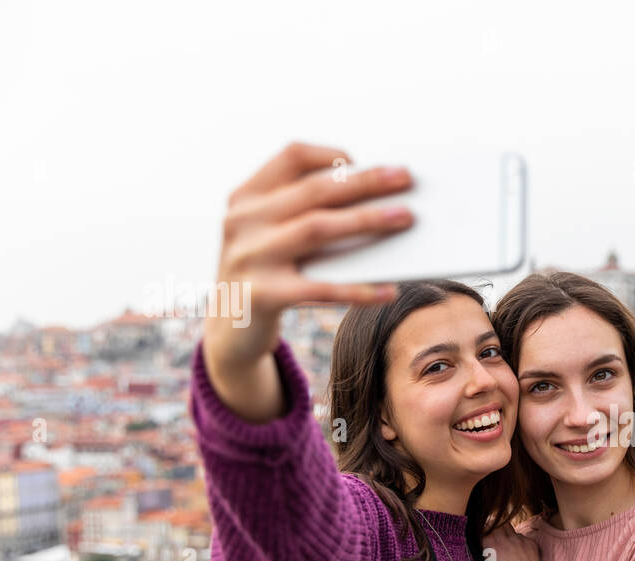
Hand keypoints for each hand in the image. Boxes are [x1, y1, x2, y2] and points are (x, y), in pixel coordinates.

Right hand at [203, 141, 414, 374]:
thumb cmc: (268, 276)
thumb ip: (306, 214)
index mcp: (246, 197)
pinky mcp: (260, 296)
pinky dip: (358, 290)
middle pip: (315, 190)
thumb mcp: (273, 237)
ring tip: (405, 218)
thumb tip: (379, 201)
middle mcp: (242, 220)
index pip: (292, 157)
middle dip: (366, 181)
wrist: (228, 332)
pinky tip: (388, 290)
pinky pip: (320, 288)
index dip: (332, 155)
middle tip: (406, 177)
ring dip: (367, 220)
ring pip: (317, 228)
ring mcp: (248, 257)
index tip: (366, 162)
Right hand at [481, 524, 541, 560]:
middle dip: (498, 527)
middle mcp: (504, 538)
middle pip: (500, 524)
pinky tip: (521, 552)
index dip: (487, 529)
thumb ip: (488, 549)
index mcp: (491, 544)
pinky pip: (523, 538)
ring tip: (511, 547)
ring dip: (510, 536)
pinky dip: (521, 543)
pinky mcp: (529, 542)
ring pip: (512, 530)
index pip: (486, 527)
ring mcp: (518, 539)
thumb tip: (487, 541)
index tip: (488, 532)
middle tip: (499, 534)